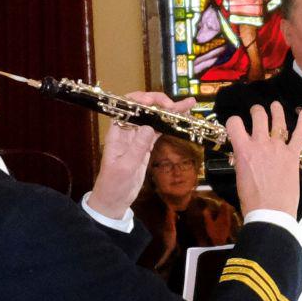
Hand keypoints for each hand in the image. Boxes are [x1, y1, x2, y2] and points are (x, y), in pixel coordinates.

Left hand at [86, 90, 173, 219]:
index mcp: (117, 132)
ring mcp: (138, 138)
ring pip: (153, 118)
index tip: (157, 103)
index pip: (127, 107)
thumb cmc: (113, 184)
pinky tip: (181, 119)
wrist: (113, 200)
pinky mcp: (146, 146)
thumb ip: (137, 148)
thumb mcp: (125, 168)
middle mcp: (127, 130)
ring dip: (169, 111)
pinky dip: (169, 124)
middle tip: (176, 105)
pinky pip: (158, 130)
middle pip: (143, 109)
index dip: (141, 100)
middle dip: (159, 102)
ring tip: (188, 104)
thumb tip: (148, 127)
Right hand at [224, 104, 301, 219]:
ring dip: (276, 110)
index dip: (233, 121)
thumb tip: (243, 155)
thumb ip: (242, 160)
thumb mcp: (240, 176)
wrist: (271, 212)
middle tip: (256, 112)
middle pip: (258, 116)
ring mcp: (278, 148)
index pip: (234, 124)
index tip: (235, 124)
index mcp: (243, 150)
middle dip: (256, 111)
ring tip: (275, 106)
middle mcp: (261, 144)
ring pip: (278, 120)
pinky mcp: (293, 155)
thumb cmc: (252, 199)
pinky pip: (299, 134)